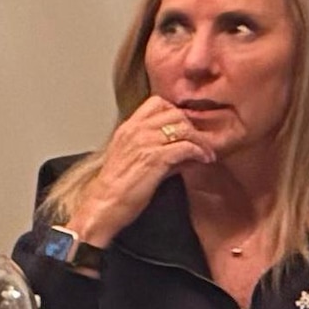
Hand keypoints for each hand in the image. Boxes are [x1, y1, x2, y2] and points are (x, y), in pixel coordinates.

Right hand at [59, 91, 221, 246]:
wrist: (102, 205)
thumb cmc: (115, 189)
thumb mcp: (132, 161)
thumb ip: (158, 151)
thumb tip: (186, 153)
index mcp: (128, 128)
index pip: (157, 103)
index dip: (176, 112)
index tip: (185, 128)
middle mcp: (136, 130)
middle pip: (175, 113)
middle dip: (192, 127)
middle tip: (200, 142)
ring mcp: (145, 142)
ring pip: (183, 128)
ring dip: (199, 140)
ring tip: (206, 153)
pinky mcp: (154, 158)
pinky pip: (186, 147)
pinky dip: (199, 152)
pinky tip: (203, 160)